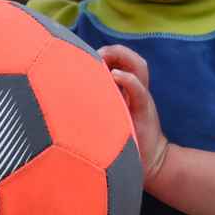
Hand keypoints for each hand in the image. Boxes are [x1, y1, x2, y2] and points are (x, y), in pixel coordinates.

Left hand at [97, 44, 169, 189]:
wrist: (150, 163)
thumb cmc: (123, 143)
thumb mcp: (108, 120)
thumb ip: (96, 105)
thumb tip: (63, 99)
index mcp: (128, 90)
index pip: (122, 60)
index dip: (108, 53)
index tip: (87, 56)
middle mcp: (136, 90)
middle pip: (132, 59)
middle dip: (115, 51)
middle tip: (97, 54)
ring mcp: (141, 99)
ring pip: (139, 67)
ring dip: (122, 57)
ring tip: (105, 58)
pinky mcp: (144, 110)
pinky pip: (139, 90)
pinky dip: (128, 79)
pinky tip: (115, 75)